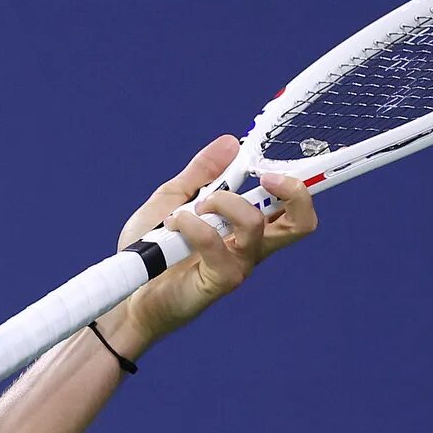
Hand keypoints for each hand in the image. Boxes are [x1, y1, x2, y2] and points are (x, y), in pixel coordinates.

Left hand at [98, 135, 317, 355]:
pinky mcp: (220, 280)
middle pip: (302, 223)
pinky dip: (193, 224)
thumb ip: (202, 173)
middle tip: (264, 178)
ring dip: (222, 202)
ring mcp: (239, 264)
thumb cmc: (154, 250)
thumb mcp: (174, 199)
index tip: (273, 164)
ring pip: (255, 224)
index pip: (293, 207)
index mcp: (248, 226)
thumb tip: (231, 141)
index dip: (300, 183)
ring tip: (191, 209)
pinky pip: (216, 243)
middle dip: (293, 191)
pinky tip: (173, 225)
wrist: (130, 291)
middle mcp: (252, 246)